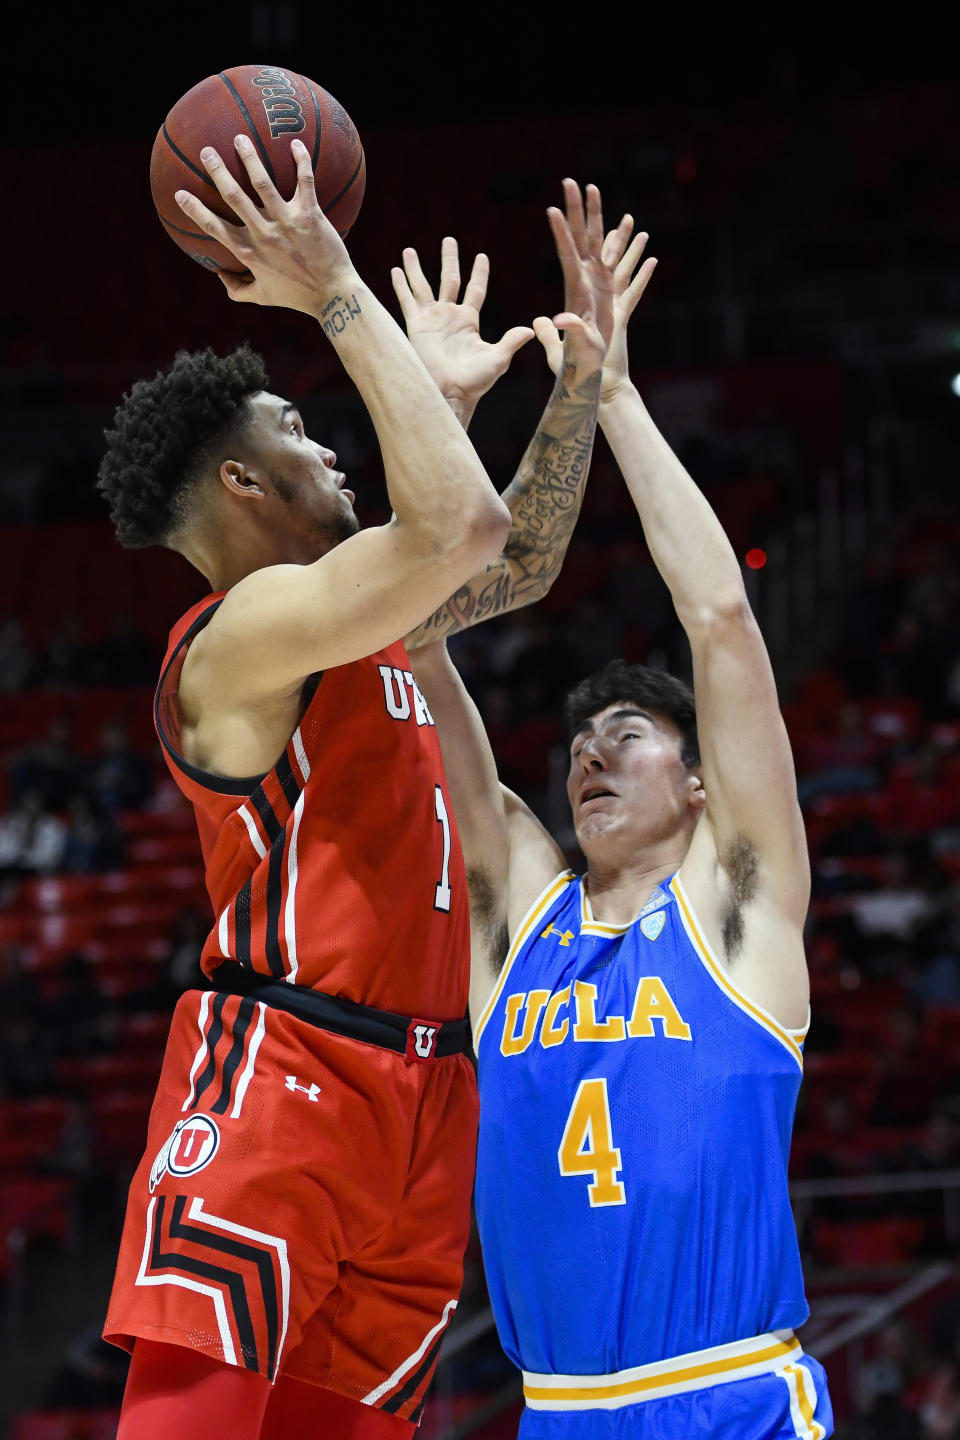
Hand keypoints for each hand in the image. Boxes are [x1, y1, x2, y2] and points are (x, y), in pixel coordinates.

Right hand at [175, 136, 357, 312]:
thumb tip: (219, 276)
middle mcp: (264, 235)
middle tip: (206, 151)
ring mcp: (287, 223)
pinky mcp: (311, 215)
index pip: (214, 228)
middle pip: (234, 196)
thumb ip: (238, 289)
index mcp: (249, 253)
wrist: (333, 295)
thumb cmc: (298, 297)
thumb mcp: (263, 297)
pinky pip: (305, 181)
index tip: (179, 193)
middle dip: (217, 171)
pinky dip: (301, 160)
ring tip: (240, 138)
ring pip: (263, 183)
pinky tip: (295, 144)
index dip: (195, 210)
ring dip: (250, 158)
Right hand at [391, 238, 533, 424]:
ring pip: (423, 286)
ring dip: (416, 268)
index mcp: (469, 321)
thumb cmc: (475, 381)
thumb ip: (511, 342)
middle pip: (449, 280)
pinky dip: (401, 286)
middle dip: (448, 260)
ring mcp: (431, 320)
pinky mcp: (416, 327)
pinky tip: (396, 270)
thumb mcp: (498, 359)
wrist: (450, 393)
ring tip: (409, 249)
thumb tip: (531, 330)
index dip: (478, 273)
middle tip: (449, 240)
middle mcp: (449, 316)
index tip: (481, 256)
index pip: (475, 290)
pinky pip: (407, 301)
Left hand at [536, 179, 618, 377]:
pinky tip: (641, 235)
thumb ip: (570, 331)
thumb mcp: (575, 346)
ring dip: (601, 218)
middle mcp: (585, 280)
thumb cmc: (579, 361)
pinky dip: (631, 249)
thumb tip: (560, 319)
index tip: (552, 208)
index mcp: (575, 289)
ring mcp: (598, 284)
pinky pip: (622, 263)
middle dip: (579, 210)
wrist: (587, 371)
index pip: (567, 254)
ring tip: (596, 190)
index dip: (561, 232)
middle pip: (583, 238)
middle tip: (572, 181)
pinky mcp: (611, 294)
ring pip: (602, 243)